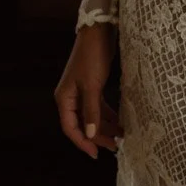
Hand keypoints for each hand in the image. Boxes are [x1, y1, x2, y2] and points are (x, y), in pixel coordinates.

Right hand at [54, 23, 122, 159]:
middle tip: (115, 147)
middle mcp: (70, 97)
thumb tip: (89, 135)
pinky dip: (108, 115)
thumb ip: (91, 111)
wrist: (99, 31)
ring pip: (91, 116)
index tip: (97, 154)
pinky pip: (98, 106)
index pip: (70, 128)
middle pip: (82, 124)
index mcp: (64, 99)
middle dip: (97, 136)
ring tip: (121, 137)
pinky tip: (119, 121)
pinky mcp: (93, 85)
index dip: (82, 142)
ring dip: (105, 126)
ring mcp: (81, 91)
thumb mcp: (92, 86)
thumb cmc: (93, 57)